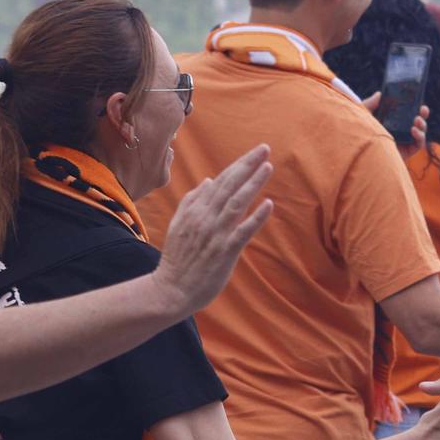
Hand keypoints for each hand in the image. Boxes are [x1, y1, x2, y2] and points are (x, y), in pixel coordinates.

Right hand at [150, 146, 274, 316]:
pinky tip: (268, 204)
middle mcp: (204, 218)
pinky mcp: (224, 251)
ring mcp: (215, 234)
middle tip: (265, 149)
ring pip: (236, 203)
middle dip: (248, 166)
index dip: (239, 165)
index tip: (256, 152)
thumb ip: (192, 201)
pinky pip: (243, 231)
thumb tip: (209, 181)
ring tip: (268, 168)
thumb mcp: (179, 225)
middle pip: (229, 186)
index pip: (221, 181)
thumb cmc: (179, 258)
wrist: (170, 289)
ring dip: (253, 184)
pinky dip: (256, 217)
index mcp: (194, 210)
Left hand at [359, 92, 428, 148]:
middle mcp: (399, 132)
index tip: (416, 100)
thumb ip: (370, 104)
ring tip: (417, 119)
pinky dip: (420, 136)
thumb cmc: (359, 136)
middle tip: (423, 108)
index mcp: (391, 122)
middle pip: (415, 122)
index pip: (405, 113)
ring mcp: (404, 142)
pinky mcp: (407, 152)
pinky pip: (418, 144)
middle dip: (422, 115)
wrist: (360, 156)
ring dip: (422, 125)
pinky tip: (414, 130)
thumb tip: (380, 94)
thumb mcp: (362, 117)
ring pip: (420, 132)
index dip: (413, 107)